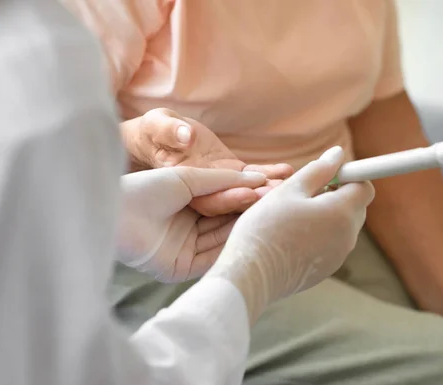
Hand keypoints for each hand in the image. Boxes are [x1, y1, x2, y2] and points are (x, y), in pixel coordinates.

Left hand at [117, 166, 266, 282]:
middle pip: (223, 221)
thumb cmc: (144, 188)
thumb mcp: (188, 178)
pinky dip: (227, 246)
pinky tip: (246, 234)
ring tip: (265, 215)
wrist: (115, 210)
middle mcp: (185, 229)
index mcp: (184, 206)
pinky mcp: (179, 269)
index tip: (269, 188)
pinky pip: (209, 258)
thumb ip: (222, 180)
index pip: (222, 203)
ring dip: (241, 227)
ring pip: (219, 238)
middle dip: (247, 213)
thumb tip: (257, 178)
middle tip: (275, 203)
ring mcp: (182, 249)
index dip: (244, 196)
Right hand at [123, 108, 293, 215]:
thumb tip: (185, 136)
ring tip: (289, 184)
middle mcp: (202, 192)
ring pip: (243, 191)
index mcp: (183, 186)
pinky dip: (267, 174)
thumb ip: (169, 130)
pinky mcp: (228, 173)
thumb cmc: (153, 131)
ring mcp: (217, 184)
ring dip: (266, 190)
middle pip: (230, 201)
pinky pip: (249, 176)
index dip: (228, 197)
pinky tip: (287, 171)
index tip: (250, 192)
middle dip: (255, 199)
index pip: (207, 199)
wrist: (156, 138)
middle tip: (279, 194)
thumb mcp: (157, 125)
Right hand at [206, 147, 374, 322]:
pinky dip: (317, 236)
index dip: (347, 176)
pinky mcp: (325, 270)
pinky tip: (289, 238)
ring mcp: (337, 256)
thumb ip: (318, 170)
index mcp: (342, 213)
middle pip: (355, 207)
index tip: (325, 175)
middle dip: (335, 195)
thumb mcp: (289, 191)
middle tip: (302, 195)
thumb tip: (338, 154)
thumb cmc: (266, 229)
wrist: (250, 275)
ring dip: (324, 216)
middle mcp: (347, 237)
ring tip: (291, 218)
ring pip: (340, 226)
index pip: (364, 187)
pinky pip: (329, 244)